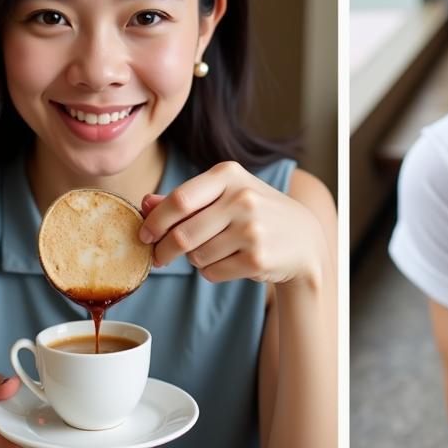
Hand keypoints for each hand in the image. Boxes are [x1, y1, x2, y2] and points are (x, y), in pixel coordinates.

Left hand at [138, 161, 326, 287]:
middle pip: (183, 233)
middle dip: (164, 249)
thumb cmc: (255, 212)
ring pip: (196, 256)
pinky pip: (212, 272)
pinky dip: (212, 271)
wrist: (303, 238)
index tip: (144, 234)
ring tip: (215, 250)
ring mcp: (252, 228)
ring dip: (196, 259)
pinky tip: (229, 261)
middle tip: (160, 256)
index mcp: (229, 174)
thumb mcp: (225, 195)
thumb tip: (145, 202)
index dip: (155, 221)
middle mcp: (242, 198)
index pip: (179, 199)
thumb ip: (184, 198)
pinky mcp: (257, 258)